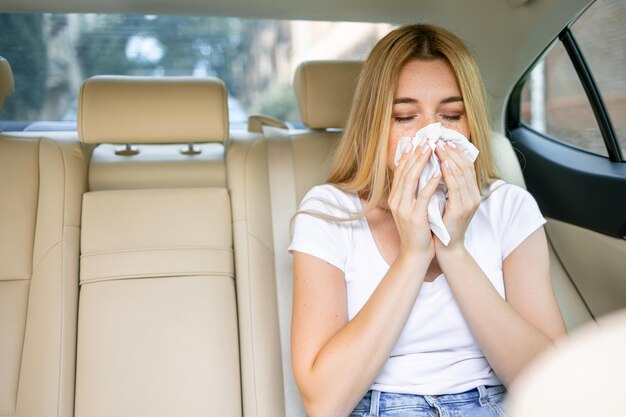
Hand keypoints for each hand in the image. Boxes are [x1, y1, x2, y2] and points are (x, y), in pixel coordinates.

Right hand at [387, 142, 440, 260]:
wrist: (414, 254)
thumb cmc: (417, 231)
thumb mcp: (411, 208)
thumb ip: (412, 193)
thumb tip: (419, 174)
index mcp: (395, 198)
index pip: (400, 171)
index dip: (408, 155)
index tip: (417, 142)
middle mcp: (396, 201)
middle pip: (404, 172)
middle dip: (415, 154)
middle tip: (425, 140)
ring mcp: (404, 209)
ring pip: (411, 180)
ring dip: (422, 163)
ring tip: (431, 150)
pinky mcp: (414, 217)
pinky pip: (423, 195)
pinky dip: (430, 182)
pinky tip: (438, 172)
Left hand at [434, 141, 480, 251]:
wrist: (446, 247)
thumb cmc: (442, 223)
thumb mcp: (445, 200)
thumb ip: (445, 185)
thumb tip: (436, 165)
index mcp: (471, 192)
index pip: (466, 165)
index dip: (456, 151)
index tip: (443, 140)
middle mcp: (473, 195)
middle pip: (466, 166)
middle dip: (452, 151)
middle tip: (438, 139)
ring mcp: (469, 202)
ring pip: (462, 173)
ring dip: (449, 158)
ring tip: (438, 147)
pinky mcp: (461, 209)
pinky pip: (456, 187)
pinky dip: (450, 174)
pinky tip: (442, 164)